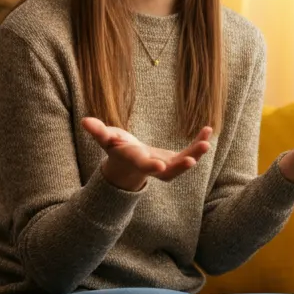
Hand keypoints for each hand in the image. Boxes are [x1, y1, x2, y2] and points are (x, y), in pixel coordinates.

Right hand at [82, 117, 211, 191]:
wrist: (128, 164)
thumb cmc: (116, 148)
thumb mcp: (106, 139)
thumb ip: (98, 131)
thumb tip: (85, 121)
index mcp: (135, 161)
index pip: (143, 165)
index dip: (150, 165)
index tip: (160, 165)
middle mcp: (152, 167)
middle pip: (167, 171)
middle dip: (179, 167)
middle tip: (192, 161)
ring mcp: (165, 166)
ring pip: (182, 164)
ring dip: (195, 155)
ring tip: (206, 143)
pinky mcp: (175, 160)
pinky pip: (189, 153)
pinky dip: (199, 143)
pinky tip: (208, 130)